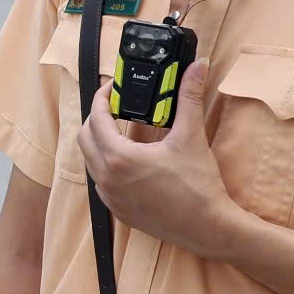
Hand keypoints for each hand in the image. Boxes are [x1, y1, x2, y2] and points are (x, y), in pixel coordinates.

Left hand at [77, 67, 242, 258]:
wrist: (208, 227)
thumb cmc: (198, 185)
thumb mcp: (191, 136)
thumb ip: (189, 97)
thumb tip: (197, 66)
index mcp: (119, 158)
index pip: (96, 118)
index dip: (102, 98)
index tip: (113, 88)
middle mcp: (108, 179)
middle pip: (85, 139)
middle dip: (96, 118)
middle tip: (115, 107)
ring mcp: (111, 198)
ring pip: (91, 162)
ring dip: (100, 143)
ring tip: (121, 130)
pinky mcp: (119, 212)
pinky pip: (101, 183)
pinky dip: (107, 166)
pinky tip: (128, 161)